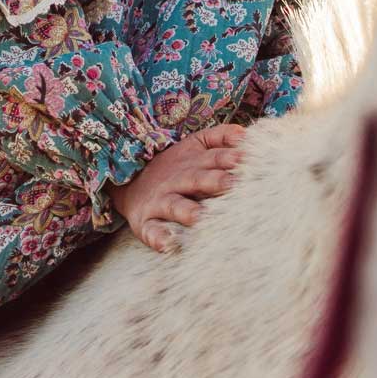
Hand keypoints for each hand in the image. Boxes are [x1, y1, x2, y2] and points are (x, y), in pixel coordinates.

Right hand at [110, 123, 246, 253]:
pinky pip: (151, 230)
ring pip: (174, 206)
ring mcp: (161, 201)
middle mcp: (177, 181)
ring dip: (186, 211)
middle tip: (230, 184)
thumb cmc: (176, 167)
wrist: (131, 183)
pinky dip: (159, 237)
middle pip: (197, 179)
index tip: (243, 159)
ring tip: (199, 216)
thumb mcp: (194, 144)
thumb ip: (220, 136)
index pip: (213, 157)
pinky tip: (168, 243)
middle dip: (213, 181)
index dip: (227, 158)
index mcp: (193, 162)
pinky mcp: (146, 222)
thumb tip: (245, 133)